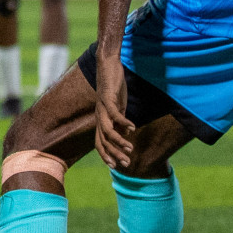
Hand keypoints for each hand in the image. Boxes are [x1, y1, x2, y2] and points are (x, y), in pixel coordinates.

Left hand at [93, 53, 134, 168]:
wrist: (108, 66)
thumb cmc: (113, 87)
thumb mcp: (119, 107)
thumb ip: (120, 121)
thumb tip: (127, 133)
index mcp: (101, 120)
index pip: (99, 143)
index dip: (106, 155)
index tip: (116, 166)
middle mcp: (99, 116)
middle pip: (103, 141)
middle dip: (114, 154)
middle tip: (126, 163)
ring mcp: (102, 108)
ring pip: (107, 130)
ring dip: (119, 141)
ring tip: (130, 148)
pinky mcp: (107, 98)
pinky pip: (114, 114)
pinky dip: (123, 122)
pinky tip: (133, 127)